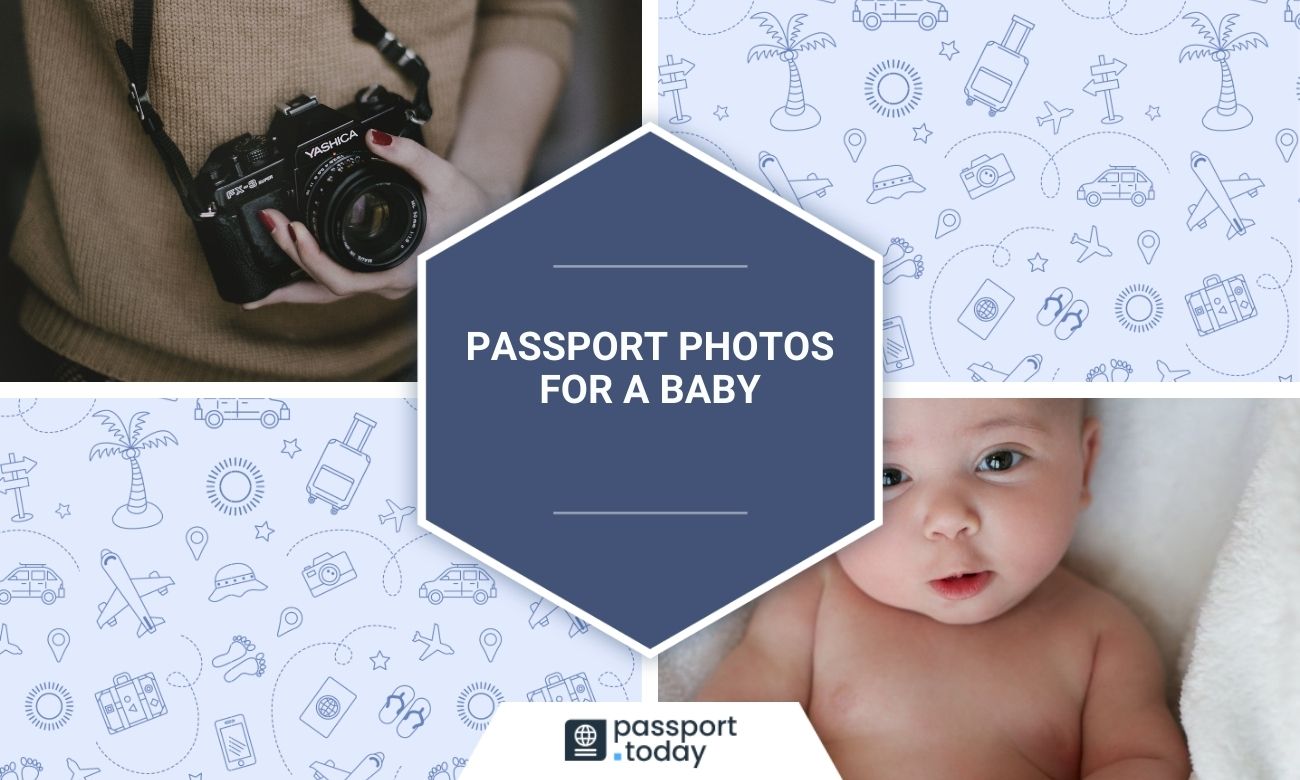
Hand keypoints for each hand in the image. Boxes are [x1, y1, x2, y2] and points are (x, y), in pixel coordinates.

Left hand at [244, 129, 495, 307]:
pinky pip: (338, 286)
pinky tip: (284, 275)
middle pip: (326, 292)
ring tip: (254, 289)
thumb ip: (411, 157)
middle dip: (289, 266)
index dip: (311, 259)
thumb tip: (374, 140)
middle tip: (269, 226)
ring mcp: (383, 284)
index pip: (343, 281)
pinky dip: (308, 281)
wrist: (487, 221)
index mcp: (403, 270)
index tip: (293, 229)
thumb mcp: (447, 178)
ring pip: (329, 296)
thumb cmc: (472, 208)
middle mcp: (390, 285)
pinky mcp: (377, 276)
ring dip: (292, 285)